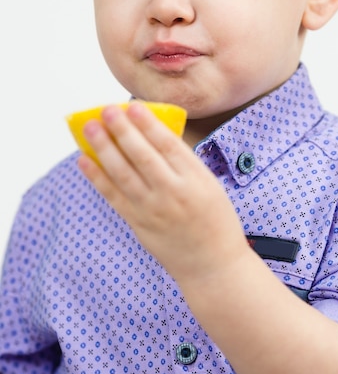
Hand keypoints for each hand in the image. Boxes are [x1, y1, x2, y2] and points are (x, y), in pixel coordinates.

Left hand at [78, 102, 247, 283]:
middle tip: (107, 109)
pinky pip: (113, 197)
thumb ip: (185, 163)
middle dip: (122, 130)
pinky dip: (97, 177)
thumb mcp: (210, 185)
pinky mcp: (138, 224)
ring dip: (103, 149)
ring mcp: (153, 211)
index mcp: (196, 180)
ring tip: (90, 128)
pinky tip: (85, 160)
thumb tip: (153, 134)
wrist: (213, 266)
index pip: (168, 145)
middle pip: (142, 156)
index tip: (133, 106)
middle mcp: (173, 194)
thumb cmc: (216, 221)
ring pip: (122, 174)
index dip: (148, 124)